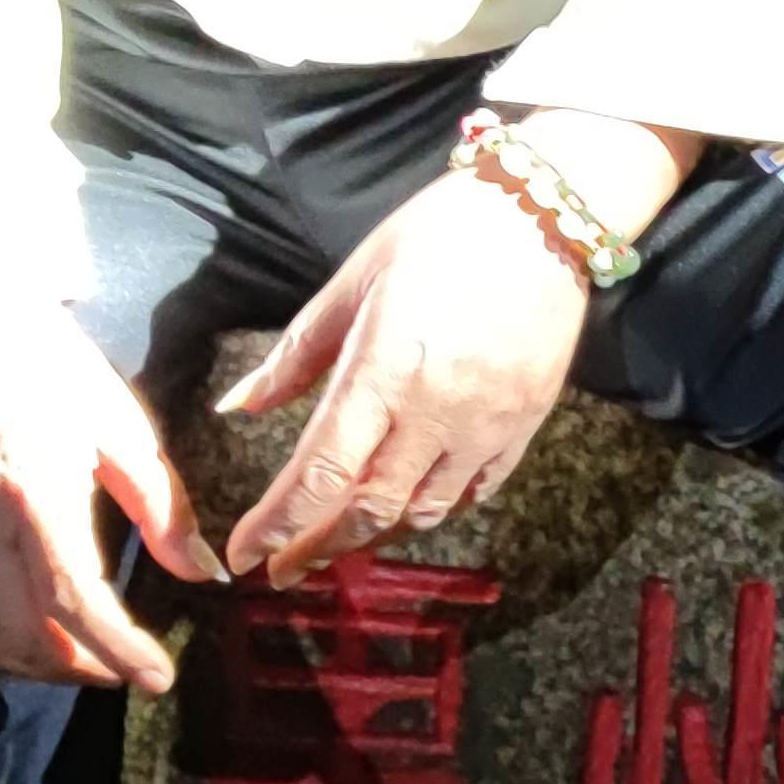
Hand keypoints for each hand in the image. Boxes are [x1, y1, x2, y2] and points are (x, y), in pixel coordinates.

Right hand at [0, 310, 211, 695]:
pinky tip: (46, 621)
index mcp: (36, 495)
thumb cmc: (47, 366)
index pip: (73, 601)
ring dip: (41, 664)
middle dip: (81, 671)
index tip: (158, 679)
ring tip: (91, 658)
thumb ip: (162, 507)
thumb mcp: (121, 427)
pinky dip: (9, 633)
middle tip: (128, 671)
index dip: (118, 650)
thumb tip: (199, 573)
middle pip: (24, 640)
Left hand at [219, 151, 635, 586]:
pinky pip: (473, 494)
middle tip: (283, 566)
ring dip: (372, 536)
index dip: (277, 525)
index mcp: (384, 369)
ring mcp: (486, 425)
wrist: (544, 217)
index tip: (246, 556)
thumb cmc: (439, 236)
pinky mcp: (524, 427)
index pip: (321, 473)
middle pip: (367, 510)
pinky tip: (404, 510)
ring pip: (421, 513)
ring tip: (336, 540)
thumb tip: (240, 406)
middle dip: (317, 546)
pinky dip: (430, 512)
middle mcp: (436, 411)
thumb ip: (297, 355)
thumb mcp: (354, 282)